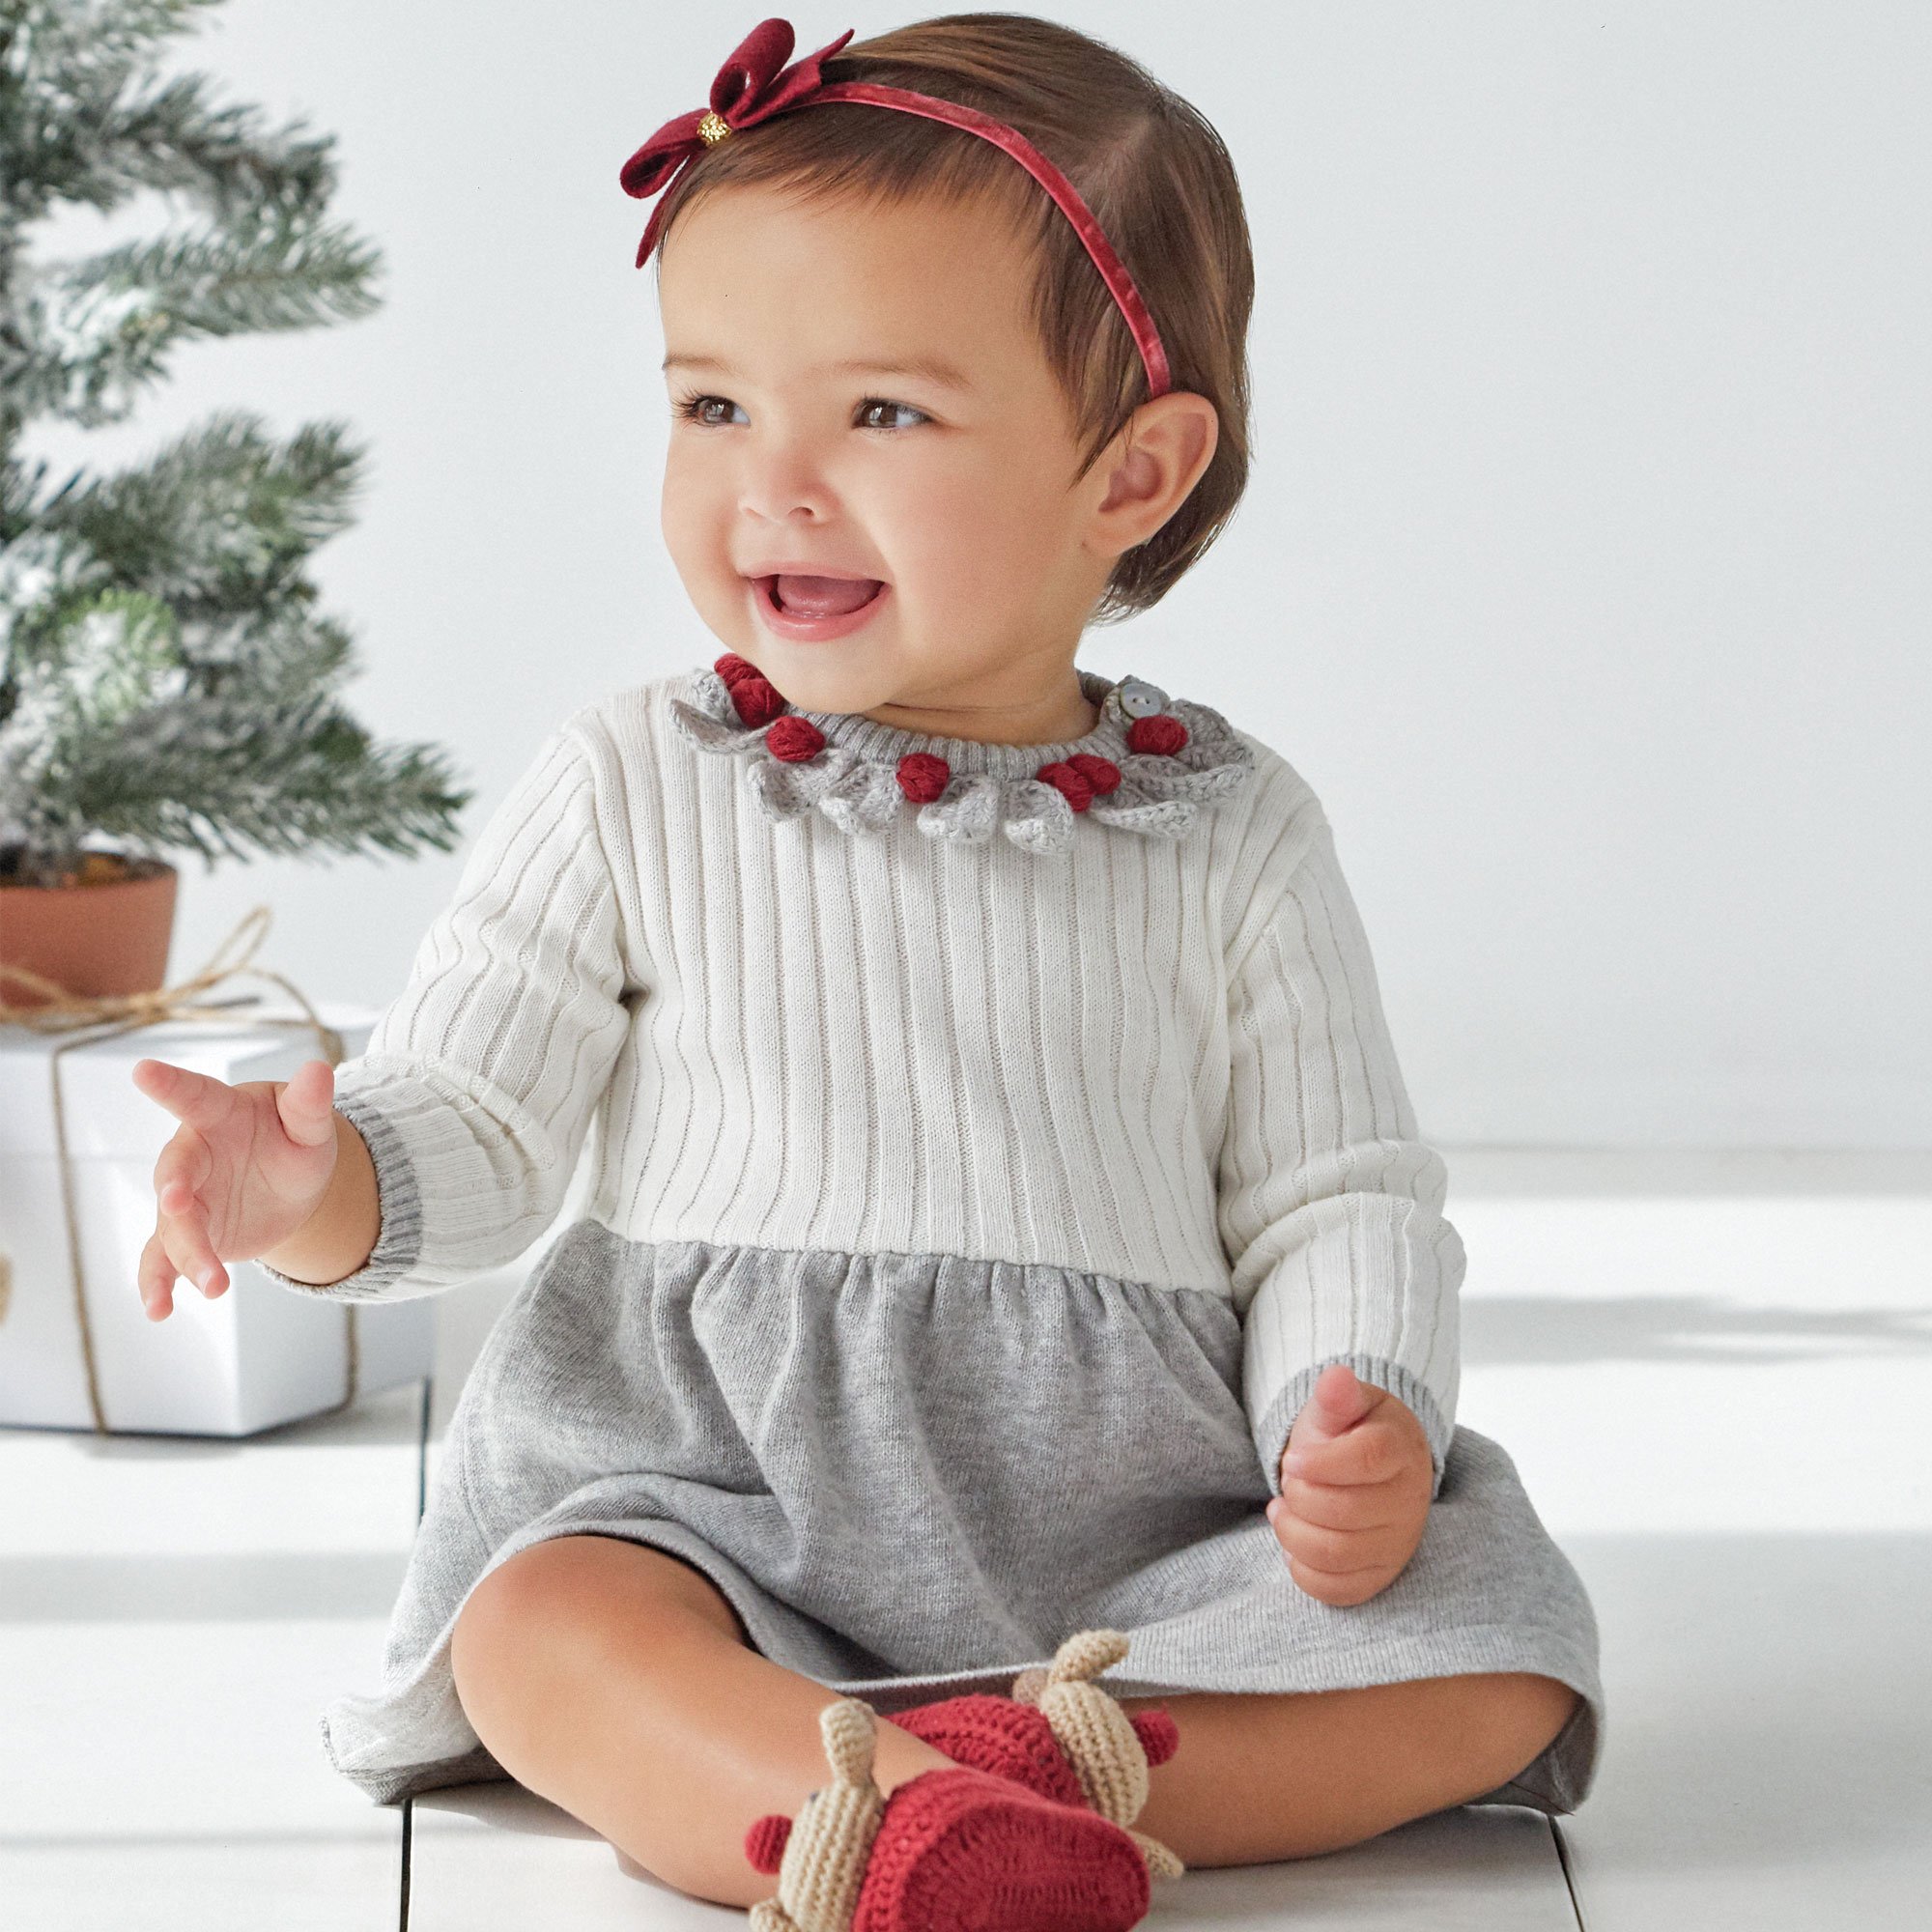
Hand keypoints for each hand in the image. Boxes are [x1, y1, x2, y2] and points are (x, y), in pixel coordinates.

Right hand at [130, 1056, 340, 1321]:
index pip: (195, 1096)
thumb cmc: (295, 1141)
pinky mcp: (184, 1236)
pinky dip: (158, 1284)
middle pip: (177, 1172)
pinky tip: (159, 1310)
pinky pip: (163, 1260)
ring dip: (189, 1254)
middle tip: (179, 1203)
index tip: (142, 1071)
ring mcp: (184, 1198)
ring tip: (215, 1286)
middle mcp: (192, 1155)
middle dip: (175, 1189)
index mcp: (220, 1114)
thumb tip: (319, 1069)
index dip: (170, 1084)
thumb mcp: (310, 1125)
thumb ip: (309, 1104)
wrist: (290, 1188)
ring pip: (174, 1226)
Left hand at [1265, 1363, 1432, 1606]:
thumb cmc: (1351, 1432)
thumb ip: (1337, 1396)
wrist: (1371, 1467)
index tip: (1293, 1460)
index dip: (1322, 1463)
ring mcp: (1397, 1544)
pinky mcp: (1380, 1575)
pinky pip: (1338, 1590)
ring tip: (1283, 1508)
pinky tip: (1295, 1540)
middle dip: (1300, 1495)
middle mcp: (1408, 1502)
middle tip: (1289, 1480)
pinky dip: (1303, 1568)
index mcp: (1401, 1450)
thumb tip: (1336, 1378)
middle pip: (1345, 1512)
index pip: (1368, 1459)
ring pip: (1336, 1554)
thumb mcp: (1343, 1406)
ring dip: (1293, 1532)